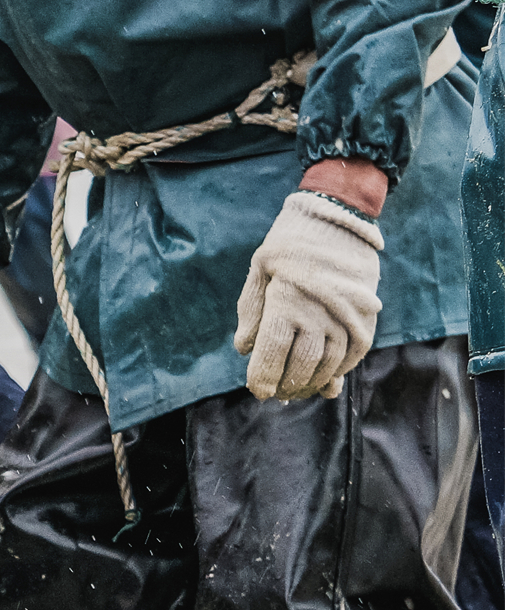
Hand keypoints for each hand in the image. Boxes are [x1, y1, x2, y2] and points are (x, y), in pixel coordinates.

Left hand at [234, 186, 383, 400]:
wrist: (339, 216)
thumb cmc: (290, 242)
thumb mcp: (260, 269)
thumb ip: (251, 310)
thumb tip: (243, 349)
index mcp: (286, 302)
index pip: (272, 354)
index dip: (264, 378)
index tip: (259, 390)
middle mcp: (318, 313)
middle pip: (302, 365)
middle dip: (288, 385)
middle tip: (279, 393)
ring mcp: (346, 315)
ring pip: (330, 363)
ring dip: (314, 382)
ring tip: (300, 389)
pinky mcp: (366, 314)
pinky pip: (354, 352)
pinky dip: (340, 369)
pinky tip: (328, 377)